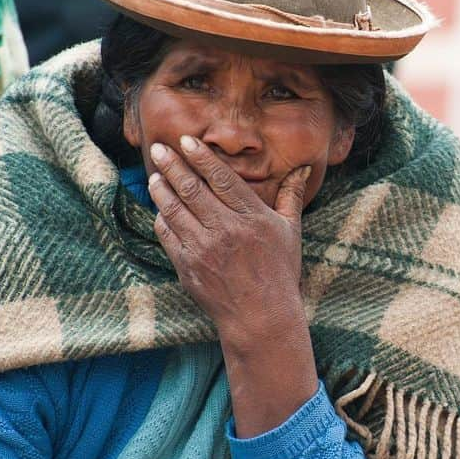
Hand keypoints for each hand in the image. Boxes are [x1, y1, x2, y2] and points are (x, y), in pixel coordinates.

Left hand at [147, 135, 310, 345]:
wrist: (261, 317)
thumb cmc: (280, 272)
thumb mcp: (291, 231)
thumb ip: (291, 196)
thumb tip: (303, 168)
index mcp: (252, 218)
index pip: (221, 179)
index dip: (201, 158)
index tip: (186, 141)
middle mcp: (226, 231)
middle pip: (191, 189)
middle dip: (172, 166)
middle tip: (159, 149)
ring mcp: (204, 250)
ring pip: (174, 209)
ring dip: (161, 189)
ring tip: (156, 175)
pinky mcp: (188, 267)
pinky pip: (168, 235)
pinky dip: (162, 218)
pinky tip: (161, 209)